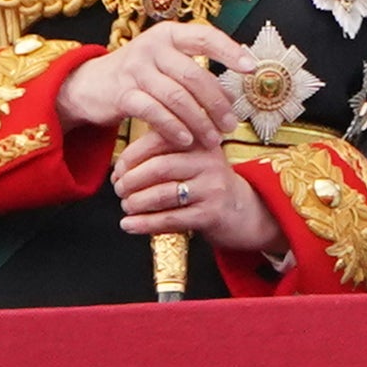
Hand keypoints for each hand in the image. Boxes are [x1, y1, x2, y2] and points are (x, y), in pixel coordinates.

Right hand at [60, 18, 246, 149]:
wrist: (91, 84)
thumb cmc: (141, 75)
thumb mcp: (166, 63)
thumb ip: (195, 72)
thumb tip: (233, 96)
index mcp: (169, 35)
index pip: (205, 37)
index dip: (229, 51)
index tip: (251, 68)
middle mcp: (152, 47)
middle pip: (194, 75)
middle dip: (217, 103)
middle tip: (230, 125)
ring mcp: (135, 69)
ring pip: (177, 97)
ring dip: (199, 121)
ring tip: (213, 139)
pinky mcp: (122, 93)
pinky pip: (154, 112)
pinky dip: (173, 128)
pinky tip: (186, 140)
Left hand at [112, 139, 284, 263]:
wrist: (247, 212)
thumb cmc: (208, 185)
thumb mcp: (194, 160)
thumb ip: (165, 153)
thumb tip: (120, 165)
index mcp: (201, 142)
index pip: (158, 141)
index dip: (130, 157)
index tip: (118, 170)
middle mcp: (209, 161)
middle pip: (158, 167)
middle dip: (131, 181)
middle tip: (119, 190)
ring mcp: (213, 188)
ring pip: (162, 194)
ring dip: (135, 203)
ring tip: (126, 207)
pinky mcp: (212, 214)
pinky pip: (170, 219)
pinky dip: (144, 223)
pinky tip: (129, 225)